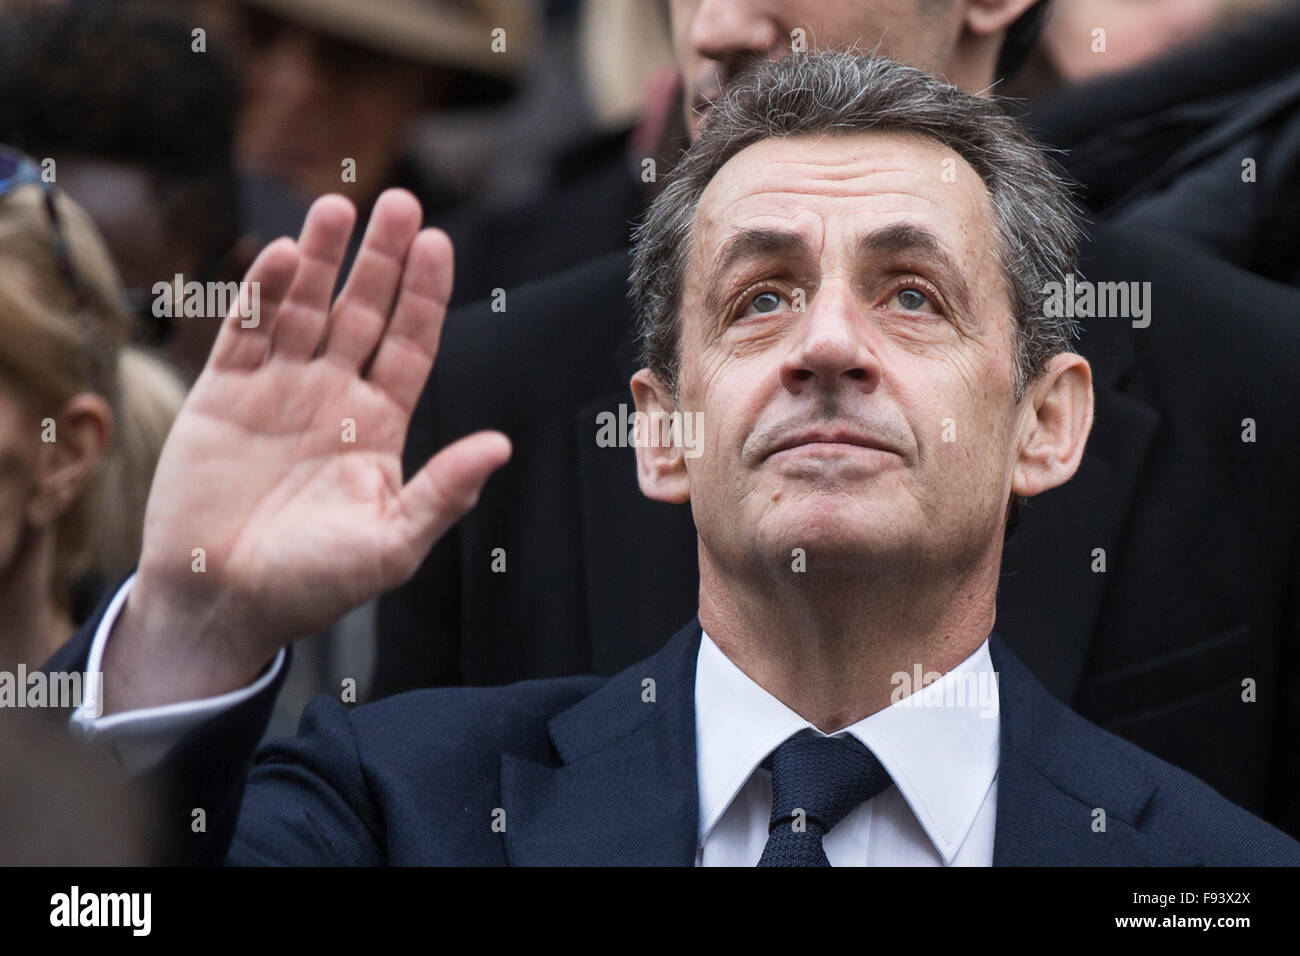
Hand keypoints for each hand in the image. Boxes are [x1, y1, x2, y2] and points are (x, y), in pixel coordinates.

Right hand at [103, 191, 509, 711]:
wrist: (223, 604)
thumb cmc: (314, 584)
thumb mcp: (392, 542)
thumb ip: (444, 491)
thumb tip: (502, 445)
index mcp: (379, 424)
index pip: (410, 344)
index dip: (424, 295)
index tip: (439, 243)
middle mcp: (332, 396)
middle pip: (363, 311)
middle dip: (381, 259)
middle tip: (400, 202)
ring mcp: (276, 390)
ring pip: (303, 308)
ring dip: (319, 259)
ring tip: (338, 207)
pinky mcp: (221, 395)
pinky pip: (245, 332)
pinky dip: (260, 294)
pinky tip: (280, 255)